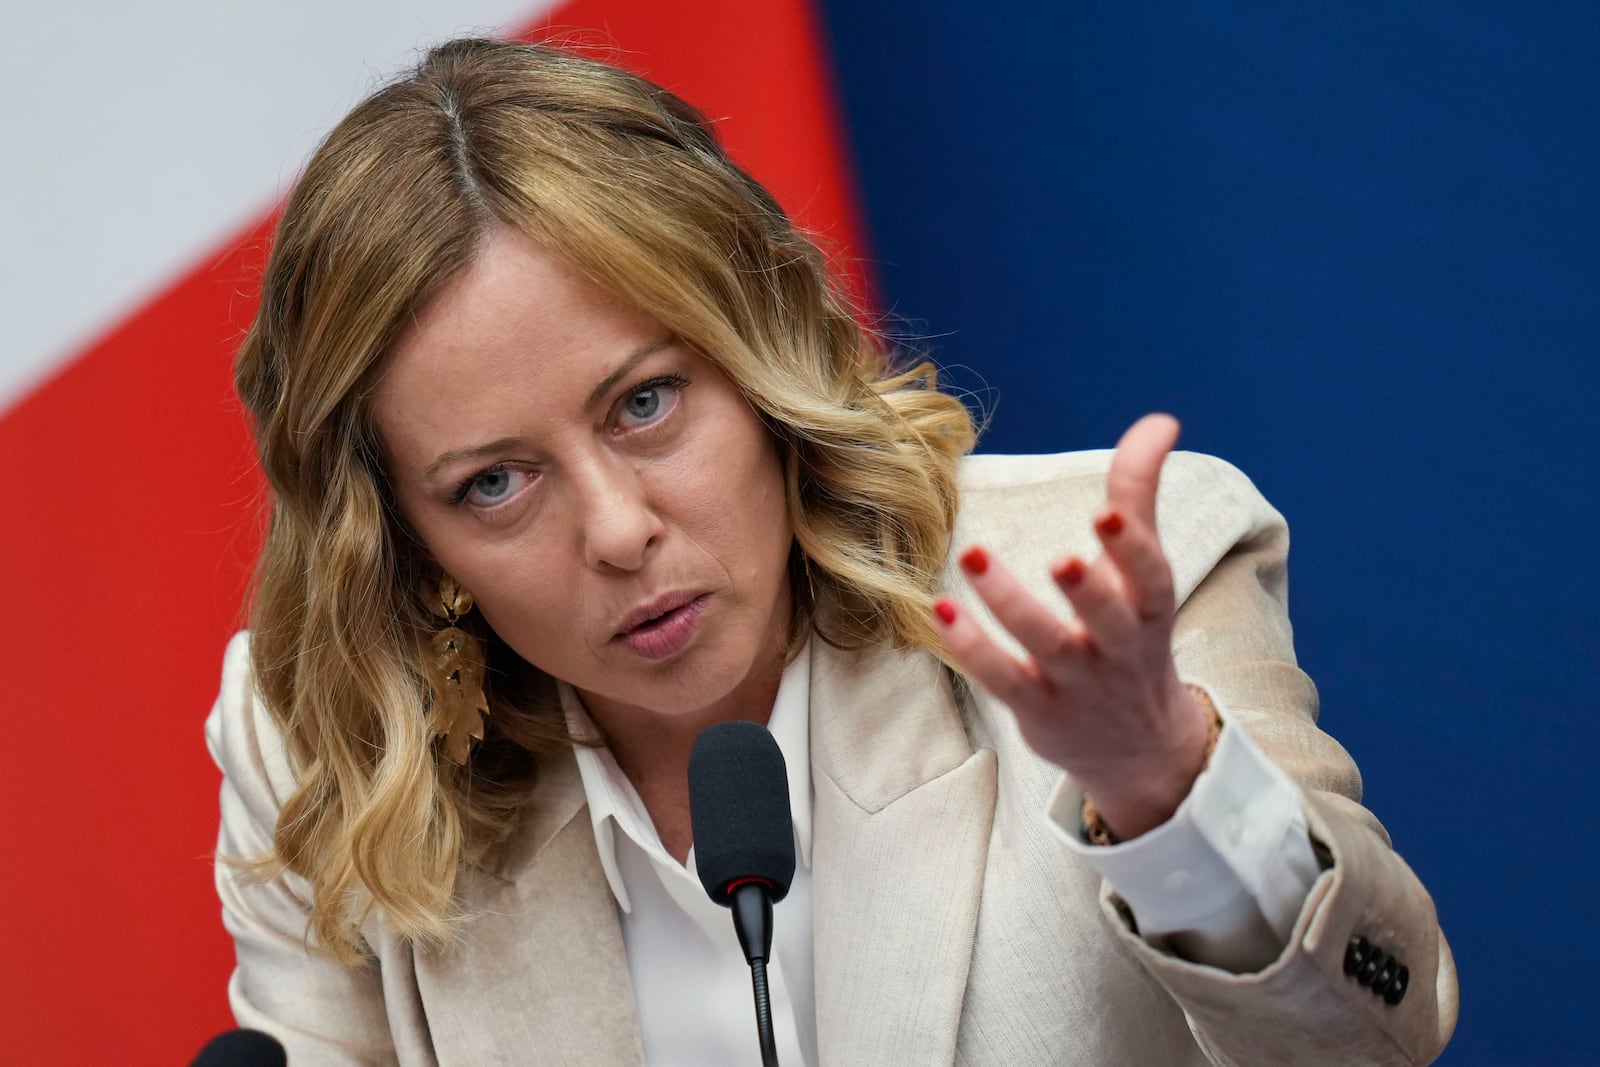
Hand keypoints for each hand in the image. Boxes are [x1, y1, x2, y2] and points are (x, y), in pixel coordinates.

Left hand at [932, 414, 1211, 838]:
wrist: (1137, 748)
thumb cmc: (1132, 636)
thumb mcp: (1144, 573)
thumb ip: (1139, 495)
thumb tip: (1161, 419)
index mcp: (1150, 611)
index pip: (1152, 578)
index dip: (1132, 548)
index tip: (1108, 514)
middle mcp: (1119, 650)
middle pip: (1108, 621)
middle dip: (1088, 590)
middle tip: (1061, 558)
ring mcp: (1077, 684)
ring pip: (1046, 647)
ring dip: (1010, 605)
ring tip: (975, 557)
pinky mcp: (1037, 709)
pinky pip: (1001, 679)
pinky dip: (972, 648)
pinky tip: (942, 611)